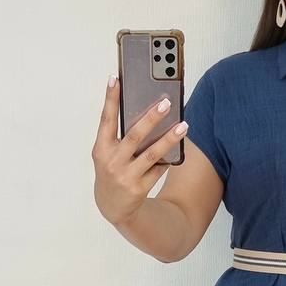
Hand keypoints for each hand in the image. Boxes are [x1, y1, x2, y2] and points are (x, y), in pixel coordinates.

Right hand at [91, 77, 187, 226]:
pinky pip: (158, 169)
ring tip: (183, 125)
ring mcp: (125, 176)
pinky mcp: (138, 189)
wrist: (113, 206)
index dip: (110, 99)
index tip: (115, 79)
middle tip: (166, 103)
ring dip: (169, 138)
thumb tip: (146, 111)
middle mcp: (111, 162)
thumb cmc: (113, 170)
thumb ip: (121, 136)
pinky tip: (177, 147)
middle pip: (134, 135)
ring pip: (151, 154)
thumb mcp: (109, 153)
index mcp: (101, 148)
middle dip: (151, 118)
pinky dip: (167, 158)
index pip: (106, 119)